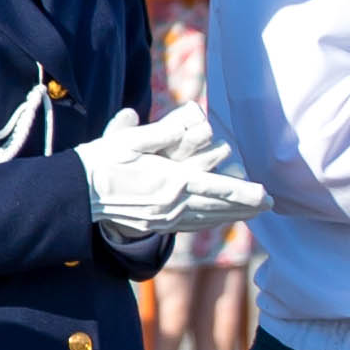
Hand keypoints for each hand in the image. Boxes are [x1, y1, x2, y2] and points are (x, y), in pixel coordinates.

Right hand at [77, 104, 265, 244]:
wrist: (76, 193)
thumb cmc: (102, 160)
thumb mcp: (130, 139)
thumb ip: (163, 133)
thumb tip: (195, 124)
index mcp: (170, 181)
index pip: (217, 189)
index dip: (245, 193)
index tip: (268, 195)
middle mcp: (171, 205)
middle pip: (219, 207)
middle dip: (247, 206)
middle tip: (272, 204)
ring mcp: (163, 218)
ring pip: (207, 218)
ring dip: (234, 215)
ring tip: (255, 212)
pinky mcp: (155, 224)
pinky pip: (191, 225)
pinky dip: (211, 221)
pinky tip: (220, 219)